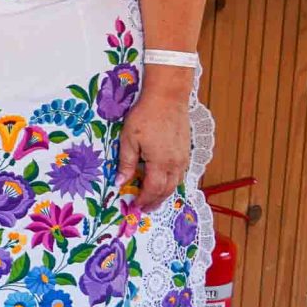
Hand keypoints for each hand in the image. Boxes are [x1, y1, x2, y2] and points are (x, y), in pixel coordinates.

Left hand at [116, 88, 191, 211]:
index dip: (144, 199)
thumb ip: (125, 163)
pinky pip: (181, 173)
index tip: (135, 205)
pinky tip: (164, 181)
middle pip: (166, 190)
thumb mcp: (129, 139)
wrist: (168, 98)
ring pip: (176, 183)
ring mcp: (183, 157)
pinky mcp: (186, 151)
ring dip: (164, 193)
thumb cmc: (145, 116)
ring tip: (153, 199)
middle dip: (155, 201)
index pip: (152, 189)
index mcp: (160, 162)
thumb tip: (120, 182)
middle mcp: (175, 163)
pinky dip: (172, 182)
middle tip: (145, 208)